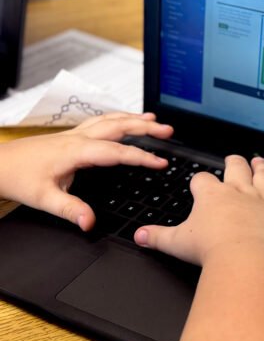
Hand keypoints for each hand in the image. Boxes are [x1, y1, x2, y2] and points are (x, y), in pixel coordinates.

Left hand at [0, 112, 172, 230]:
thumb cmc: (18, 178)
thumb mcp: (44, 199)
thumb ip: (70, 210)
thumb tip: (90, 222)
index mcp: (76, 152)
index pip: (117, 152)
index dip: (142, 157)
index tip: (161, 163)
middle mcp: (78, 138)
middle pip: (118, 126)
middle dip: (145, 128)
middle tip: (168, 131)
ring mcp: (74, 134)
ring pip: (110, 120)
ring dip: (134, 119)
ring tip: (154, 121)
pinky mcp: (70, 135)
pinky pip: (101, 121)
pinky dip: (118, 118)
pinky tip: (124, 121)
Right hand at [134, 155, 263, 265]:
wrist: (243, 258)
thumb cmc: (211, 250)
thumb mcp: (175, 243)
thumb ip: (157, 237)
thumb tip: (139, 236)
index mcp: (211, 196)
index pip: (202, 180)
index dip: (200, 181)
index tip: (199, 183)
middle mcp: (238, 192)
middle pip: (236, 168)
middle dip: (234, 162)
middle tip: (234, 159)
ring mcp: (262, 200)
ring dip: (262, 168)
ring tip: (260, 161)